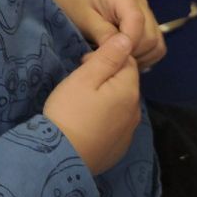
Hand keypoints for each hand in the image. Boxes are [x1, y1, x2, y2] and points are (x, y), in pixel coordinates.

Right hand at [43, 33, 140, 174]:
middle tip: (80, 83)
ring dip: (107, 98)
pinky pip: (117, 125)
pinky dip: (106, 119)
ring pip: (122, 105)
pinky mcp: (119, 148)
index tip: (83, 64)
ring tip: (82, 103)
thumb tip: (127, 39)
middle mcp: (135, 112)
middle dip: (107, 77)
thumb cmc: (70, 111)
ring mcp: (128, 133)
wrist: (61, 158)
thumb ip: (108, 57)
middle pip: (126, 84)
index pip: (128, 61)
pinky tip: (88, 123)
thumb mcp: (84, 78)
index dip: (106, 57)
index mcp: (129, 91)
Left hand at [45, 0, 165, 69]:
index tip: (113, 57)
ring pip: (156, 44)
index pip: (137, 21)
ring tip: (117, 61)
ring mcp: (146, 13)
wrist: (72, 0)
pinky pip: (155, 47)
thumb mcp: (83, 19)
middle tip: (110, 61)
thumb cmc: (74, 7)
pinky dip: (144, 57)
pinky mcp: (147, 25)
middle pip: (150, 36)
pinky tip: (124, 58)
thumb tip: (121, 50)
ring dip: (139, 58)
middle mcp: (140, 2)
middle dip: (132, 53)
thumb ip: (103, 33)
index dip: (128, 43)